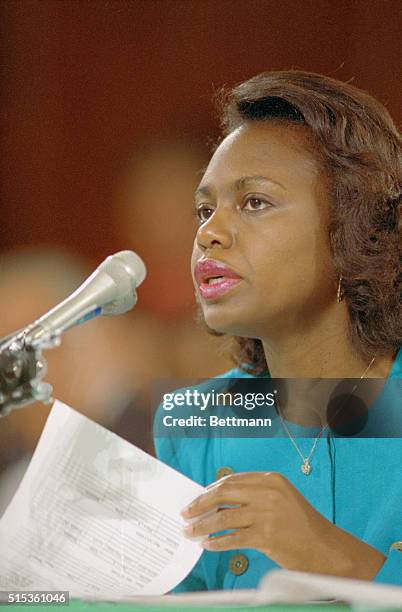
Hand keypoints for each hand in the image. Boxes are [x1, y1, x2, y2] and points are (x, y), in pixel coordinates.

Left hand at [181, 472, 385, 579]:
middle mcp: (268, 493)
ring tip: (190, 532)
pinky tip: (207, 545)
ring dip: (202, 526)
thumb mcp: (281, 499)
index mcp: (271, 479)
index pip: (231, 480)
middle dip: (200, 504)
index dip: (210, 490)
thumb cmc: (301, 525)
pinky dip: (216, 542)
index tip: (197, 498)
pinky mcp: (266, 536)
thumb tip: (218, 500)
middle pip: (223, 494)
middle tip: (186, 513)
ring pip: (223, 517)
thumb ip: (254, 495)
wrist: (325, 548)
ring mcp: (267, 514)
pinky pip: (232, 538)